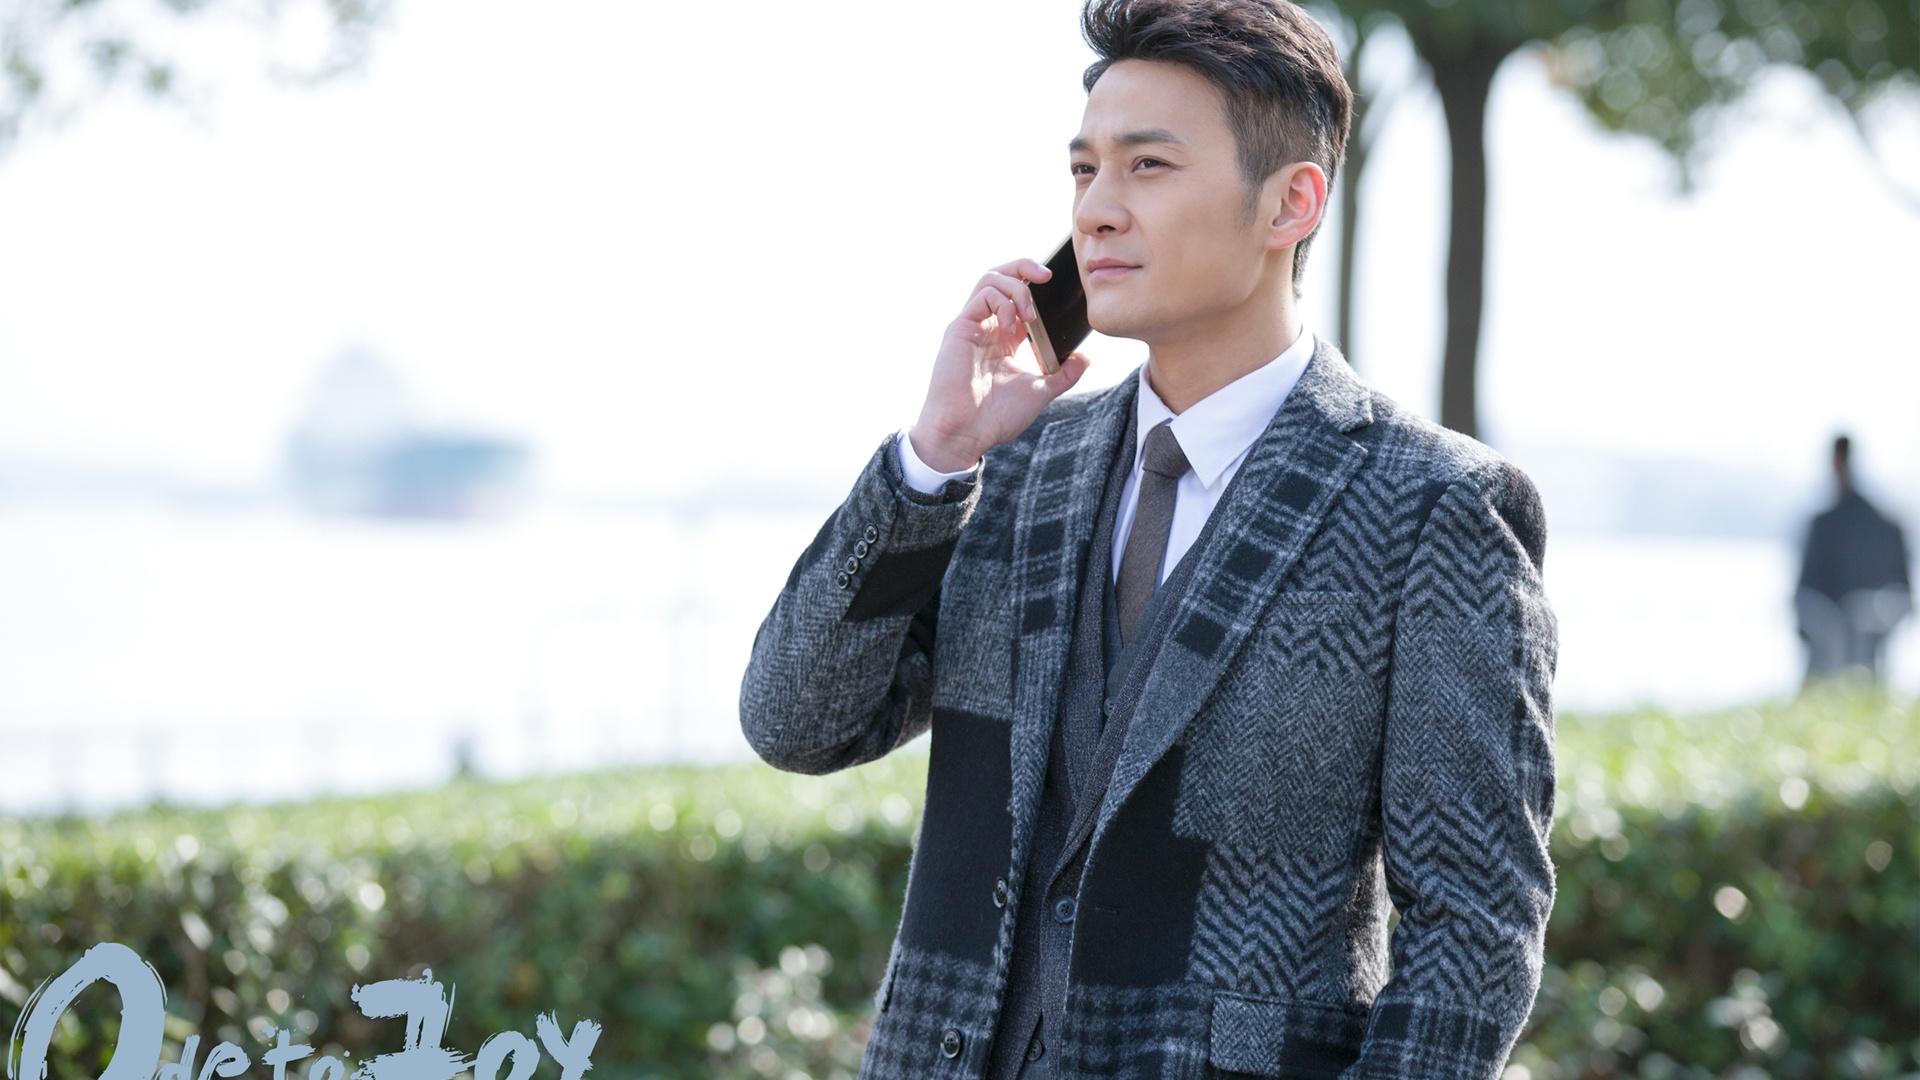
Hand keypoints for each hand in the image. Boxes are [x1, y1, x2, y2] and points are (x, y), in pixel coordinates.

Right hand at [907, 258, 1091, 472]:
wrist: (965, 434)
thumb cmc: (994, 418)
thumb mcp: (1039, 393)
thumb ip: (1063, 375)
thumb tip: (1085, 358)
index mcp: (1003, 338)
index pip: (1018, 296)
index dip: (1036, 285)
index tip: (1057, 288)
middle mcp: (987, 326)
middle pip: (1001, 276)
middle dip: (1024, 267)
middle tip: (1047, 276)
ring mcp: (972, 325)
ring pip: (990, 279)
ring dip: (1017, 288)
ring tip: (1031, 315)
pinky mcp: (960, 328)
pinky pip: (982, 296)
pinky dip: (1003, 302)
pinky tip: (1014, 326)